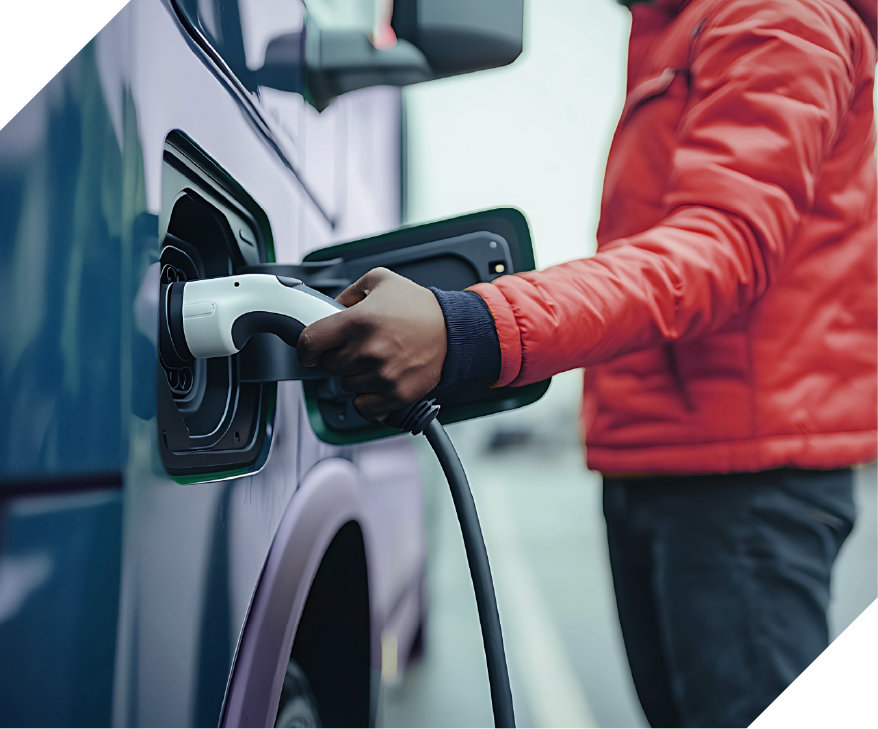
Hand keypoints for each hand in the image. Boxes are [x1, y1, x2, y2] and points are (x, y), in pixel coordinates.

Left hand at [297, 268, 446, 419]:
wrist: (454, 330)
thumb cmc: (420, 308)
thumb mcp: (381, 280)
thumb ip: (349, 292)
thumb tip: (328, 307)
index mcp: (359, 321)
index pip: (309, 342)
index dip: (305, 347)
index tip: (310, 350)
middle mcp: (368, 350)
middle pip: (328, 366)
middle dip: (338, 356)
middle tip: (358, 347)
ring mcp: (381, 375)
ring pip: (345, 385)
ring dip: (354, 376)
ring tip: (375, 360)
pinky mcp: (394, 394)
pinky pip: (362, 406)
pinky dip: (366, 397)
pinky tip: (377, 381)